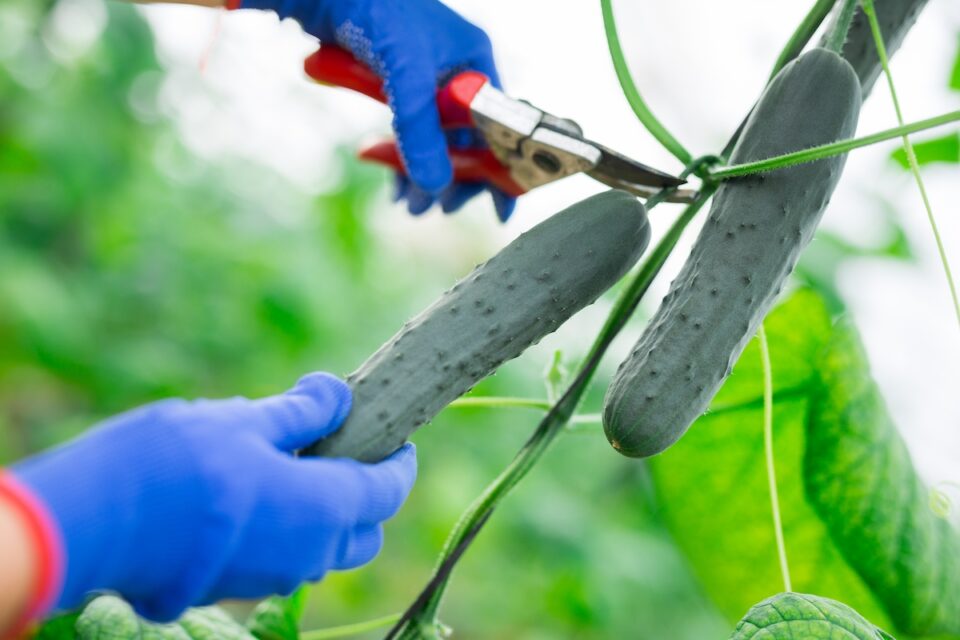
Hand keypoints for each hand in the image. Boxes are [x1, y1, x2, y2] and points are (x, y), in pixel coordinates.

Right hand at [12, 373, 416, 621]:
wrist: (94, 523)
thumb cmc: (179, 462)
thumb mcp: (245, 421)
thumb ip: (302, 412)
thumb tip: (338, 395)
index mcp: (325, 507)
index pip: (389, 490)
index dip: (400, 462)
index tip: (398, 439)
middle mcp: (307, 554)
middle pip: (362, 533)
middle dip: (366, 497)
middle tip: (342, 453)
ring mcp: (267, 577)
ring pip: (319, 552)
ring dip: (320, 514)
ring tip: (287, 465)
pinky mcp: (227, 587)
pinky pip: (274, 561)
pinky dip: (280, 531)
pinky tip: (247, 495)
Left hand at [237, 0, 517, 220]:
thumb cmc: (378, 12)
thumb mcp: (406, 74)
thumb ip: (420, 130)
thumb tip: (435, 186)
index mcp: (476, 63)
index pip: (500, 127)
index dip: (500, 168)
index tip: (497, 208)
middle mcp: (457, 72)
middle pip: (468, 139)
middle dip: (454, 178)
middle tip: (437, 209)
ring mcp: (426, 79)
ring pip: (436, 139)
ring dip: (424, 174)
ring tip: (410, 205)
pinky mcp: (396, 84)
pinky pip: (409, 131)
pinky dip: (401, 156)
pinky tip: (390, 179)